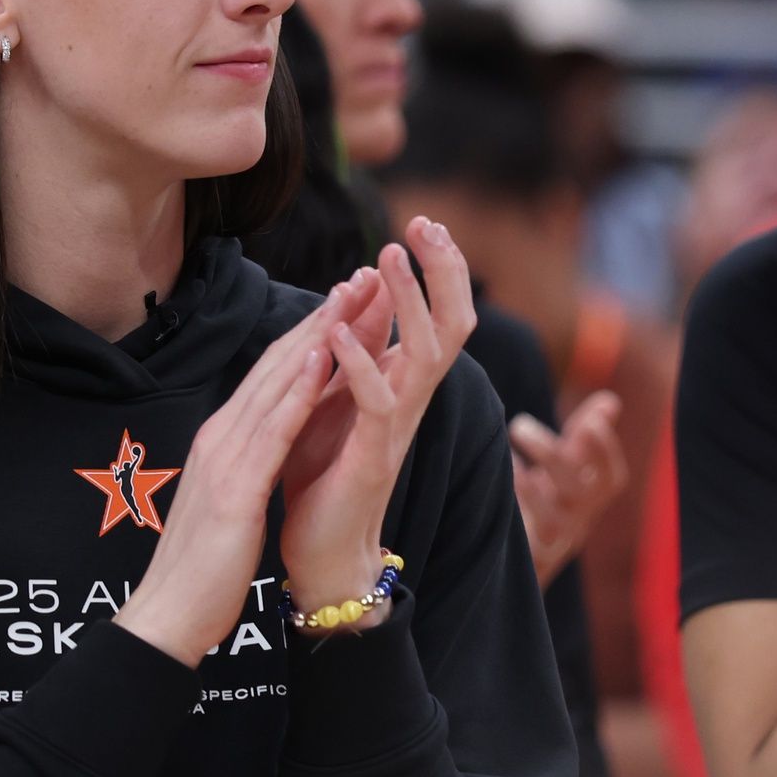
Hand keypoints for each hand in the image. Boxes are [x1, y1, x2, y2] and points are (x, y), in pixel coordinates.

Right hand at [113, 274, 380, 666]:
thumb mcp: (228, 503)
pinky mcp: (235, 487)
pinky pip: (274, 430)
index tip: (346, 301)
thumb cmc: (201, 569)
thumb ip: (243, 467)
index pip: (271, 376)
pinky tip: (325, 361)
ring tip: (353, 296)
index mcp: (222, 441)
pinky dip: (300, 391)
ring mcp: (225, 457)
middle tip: (360, 276)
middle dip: (321, 318)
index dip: (309, 334)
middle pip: (277, 365)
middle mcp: (221, 435)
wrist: (167, 617)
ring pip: (277, 383)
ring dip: (318, 336)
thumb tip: (262, 449)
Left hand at [278, 217, 477, 616]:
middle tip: (425, 223)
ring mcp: (398, 427)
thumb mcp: (338, 397)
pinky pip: (378, 400)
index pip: (440, 314)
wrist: (323, 553)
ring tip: (387, 255)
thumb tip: (363, 293)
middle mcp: (412, 400)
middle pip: (453, 323)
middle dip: (443, 270)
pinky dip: (359, 361)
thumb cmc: (324, 475)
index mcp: (404, 384)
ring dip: (407, 300)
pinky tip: (338, 330)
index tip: (424, 222)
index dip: (439, 268)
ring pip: (426, 352)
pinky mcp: (373, 455)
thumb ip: (356, 350)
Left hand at [510, 390, 627, 587]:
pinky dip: (510, 509)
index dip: (605, 451)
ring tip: (505, 456)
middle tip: (519, 424)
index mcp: (591, 497)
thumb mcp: (569, 468)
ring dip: (529, 486)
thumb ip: (585, 435)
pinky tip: (495, 481)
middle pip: (579, 493)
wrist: (520, 561)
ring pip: (552, 519)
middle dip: (552, 456)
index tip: (589, 422)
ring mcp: (555, 541)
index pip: (611, 478)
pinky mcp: (528, 558)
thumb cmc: (550, 500)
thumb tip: (611, 400)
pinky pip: (523, 540)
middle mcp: (579, 520)